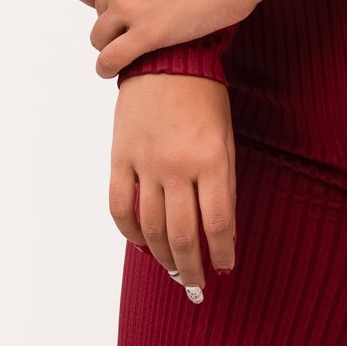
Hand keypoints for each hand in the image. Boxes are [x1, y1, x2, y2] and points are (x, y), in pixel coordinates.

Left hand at [68, 0, 280, 77]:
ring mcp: (129, 8)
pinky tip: (114, 69)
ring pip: (99, 37)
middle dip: (111, 16)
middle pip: (94, 12)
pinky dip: (108, 67)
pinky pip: (111, 60)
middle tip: (138, 16)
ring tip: (130, 43)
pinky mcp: (148, 35)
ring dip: (111, 42)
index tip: (112, 0)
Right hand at [111, 71, 236, 289]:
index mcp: (211, 159)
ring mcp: (145, 164)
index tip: (226, 269)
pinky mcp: (120, 158)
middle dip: (193, 268)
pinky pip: (121, 207)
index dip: (223, 253)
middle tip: (198, 287)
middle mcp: (178, 166)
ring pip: (152, 229)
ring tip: (175, 272)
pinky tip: (143, 245)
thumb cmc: (204, 96)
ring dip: (164, 258)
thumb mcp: (226, 136)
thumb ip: (224, 180)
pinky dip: (130, 233)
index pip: (219, 223)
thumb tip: (222, 228)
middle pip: (185, 235)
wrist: (164, 58)